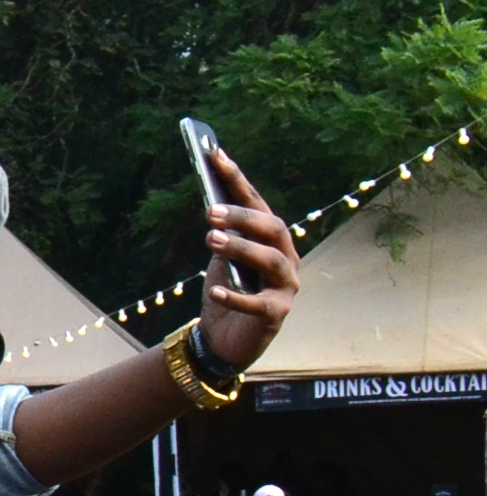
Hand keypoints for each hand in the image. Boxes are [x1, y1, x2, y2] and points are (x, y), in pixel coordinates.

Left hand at [193, 150, 300, 373]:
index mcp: (272, 239)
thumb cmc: (227, 292)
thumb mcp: (222, 260)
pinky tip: (215, 291)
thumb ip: (223, 234)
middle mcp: (286, 257)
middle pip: (272, 228)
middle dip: (243, 217)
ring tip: (211, 239)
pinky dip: (236, 297)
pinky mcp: (277, 314)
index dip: (237, 180)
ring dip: (241, 248)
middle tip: (210, 211)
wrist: (225, 340)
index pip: (257, 203)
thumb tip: (212, 204)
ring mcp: (286, 286)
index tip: (214, 156)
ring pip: (270, 260)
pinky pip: (258, 304)